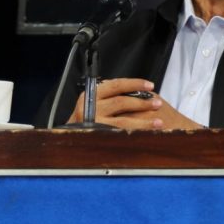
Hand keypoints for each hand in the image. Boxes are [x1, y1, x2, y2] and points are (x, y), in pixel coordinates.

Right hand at [67, 78, 201, 129]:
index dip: (135, 84)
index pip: (116, 85)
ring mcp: (92, 125)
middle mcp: (89, 108)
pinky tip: (146, 136)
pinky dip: (134, 135)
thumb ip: (109, 96)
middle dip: (142, 103)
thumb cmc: (84, 118)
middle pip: (121, 102)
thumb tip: (139, 92)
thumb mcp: (93, 102)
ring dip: (143, 122)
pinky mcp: (96, 138)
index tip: (150, 86)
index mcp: (90, 95)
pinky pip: (119, 136)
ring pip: (122, 122)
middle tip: (158, 104)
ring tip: (159, 122)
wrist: (64, 139)